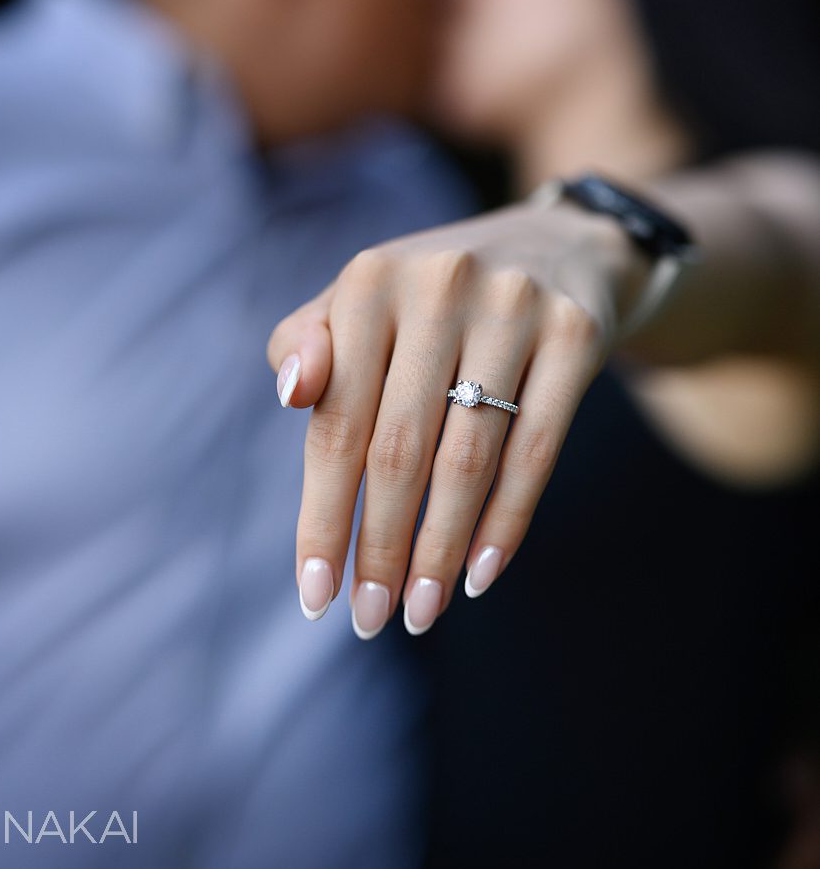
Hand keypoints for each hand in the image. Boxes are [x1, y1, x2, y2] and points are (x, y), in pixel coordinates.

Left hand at [267, 199, 649, 636]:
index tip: (315, 594)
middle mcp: (440, 283)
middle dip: (380, 548)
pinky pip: (538, 450)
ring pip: (469, 458)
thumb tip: (292, 395)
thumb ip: (305, 343)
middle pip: (399, 448)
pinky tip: (480, 574)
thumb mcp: (360, 303)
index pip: (336, 421)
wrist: (554, 248)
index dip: (322, 515)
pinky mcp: (576, 334)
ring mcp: (514, 307)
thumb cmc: (429, 298)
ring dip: (440, 550)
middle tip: (370, 619)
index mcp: (370, 279)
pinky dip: (506, 522)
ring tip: (421, 611)